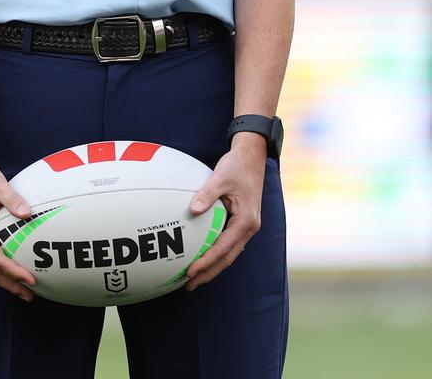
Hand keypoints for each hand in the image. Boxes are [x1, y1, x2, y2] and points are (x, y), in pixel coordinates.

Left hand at [185, 135, 266, 290]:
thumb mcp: (220, 177)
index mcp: (246, 220)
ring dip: (213, 266)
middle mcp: (249, 227)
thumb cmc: (237, 165)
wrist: (252, 156)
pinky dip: (217, 253)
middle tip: (189, 285)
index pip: (223, 248)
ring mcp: (248, 226)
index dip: (207, 262)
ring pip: (229, 254)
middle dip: (209, 273)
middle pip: (228, 258)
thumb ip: (207, 194)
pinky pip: (229, 243)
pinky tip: (204, 257)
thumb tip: (193, 211)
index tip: (191, 271)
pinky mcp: (243, 222)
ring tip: (194, 278)